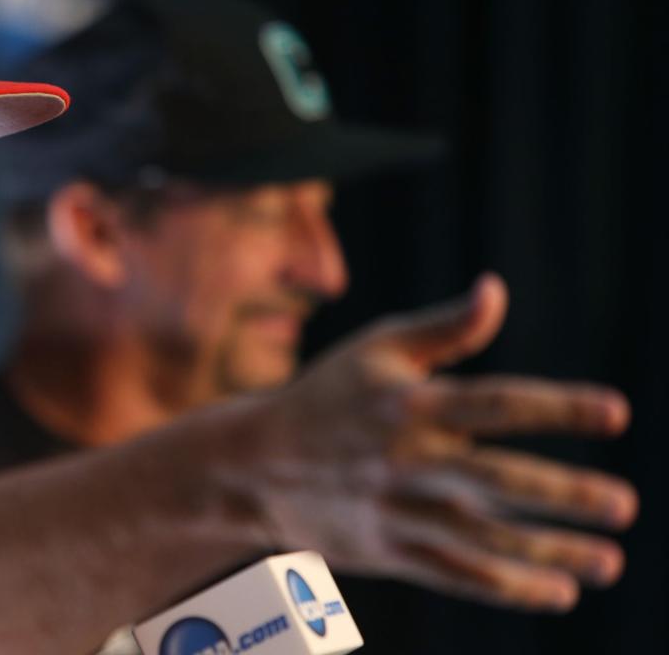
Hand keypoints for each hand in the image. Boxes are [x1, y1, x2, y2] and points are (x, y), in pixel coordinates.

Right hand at [237, 273, 636, 611]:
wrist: (255, 463)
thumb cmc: (327, 396)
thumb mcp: (377, 349)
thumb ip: (444, 327)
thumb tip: (496, 290)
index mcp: (411, 404)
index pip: (495, 403)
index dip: (556, 407)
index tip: (615, 412)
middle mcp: (407, 459)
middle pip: (496, 479)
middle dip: (563, 494)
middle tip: (623, 504)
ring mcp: (397, 510)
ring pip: (483, 537)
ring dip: (549, 551)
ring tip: (608, 561)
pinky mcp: (389, 549)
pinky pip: (456, 573)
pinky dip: (506, 586)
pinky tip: (555, 590)